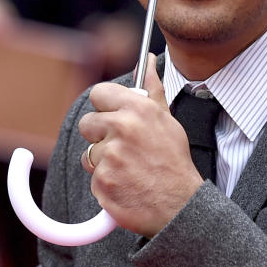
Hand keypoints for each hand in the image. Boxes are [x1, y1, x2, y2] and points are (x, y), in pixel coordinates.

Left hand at [79, 55, 203, 235]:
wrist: (179, 205)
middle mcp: (122, 128)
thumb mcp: (167, 120)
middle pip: (87, 123)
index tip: (113, 116)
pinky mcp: (101, 182)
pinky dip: (106, 182)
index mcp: (137, 109)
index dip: (105, 106)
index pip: (99, 93)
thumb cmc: (173, 161)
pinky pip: (93, 176)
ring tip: (129, 169)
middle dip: (100, 136)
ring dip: (103, 162)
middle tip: (123, 148)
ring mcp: (110, 156)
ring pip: (88, 153)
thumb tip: (149, 61)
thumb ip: (152, 89)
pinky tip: (126, 184)